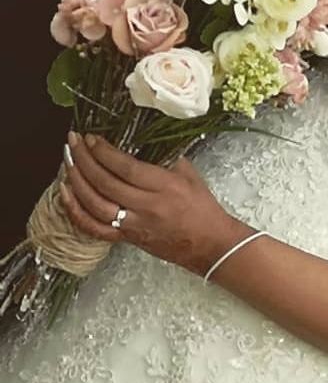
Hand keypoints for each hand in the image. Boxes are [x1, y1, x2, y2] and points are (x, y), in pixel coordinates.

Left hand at [60, 131, 247, 276]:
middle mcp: (146, 206)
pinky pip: (93, 228)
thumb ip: (168, 161)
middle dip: (85, 160)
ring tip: (67, 162)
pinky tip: (65, 194)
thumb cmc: (203, 207)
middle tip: (74, 143)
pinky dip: (75, 211)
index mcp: (165, 187)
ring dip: (76, 182)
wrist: (208, 243)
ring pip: (95, 205)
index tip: (92, 138)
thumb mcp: (191, 176)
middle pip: (106, 183)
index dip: (105, 153)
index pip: (127, 168)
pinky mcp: (126, 239)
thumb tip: (147, 148)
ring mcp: (133, 225)